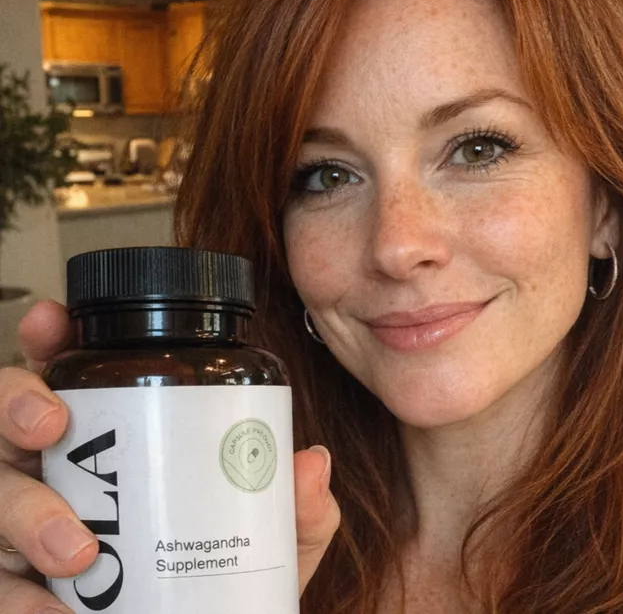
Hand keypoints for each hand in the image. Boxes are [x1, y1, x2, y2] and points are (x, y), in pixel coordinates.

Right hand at [0, 301, 339, 613]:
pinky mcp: (16, 589)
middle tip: (52, 424)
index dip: (50, 341)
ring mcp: (27, 531)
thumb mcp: (271, 544)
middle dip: (17, 404)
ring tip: (76, 552)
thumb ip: (297, 509)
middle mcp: (59, 475)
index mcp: (116, 441)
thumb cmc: (226, 583)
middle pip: (11, 421)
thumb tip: (311, 463)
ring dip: (26, 514)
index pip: (72, 377)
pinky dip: (16, 602)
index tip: (51, 320)